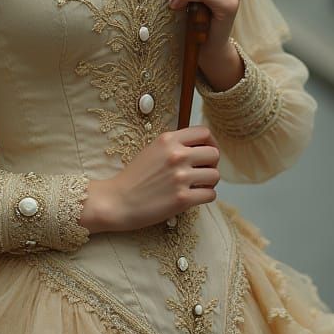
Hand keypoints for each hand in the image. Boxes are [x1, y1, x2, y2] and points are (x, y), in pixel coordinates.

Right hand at [79, 126, 219, 233]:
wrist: (118, 200)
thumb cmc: (134, 177)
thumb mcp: (152, 150)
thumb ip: (174, 145)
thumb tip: (200, 147)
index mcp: (168, 140)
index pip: (204, 132)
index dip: (210, 142)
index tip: (206, 152)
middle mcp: (176, 155)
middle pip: (214, 154)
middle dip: (211, 164)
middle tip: (202, 172)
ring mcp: (180, 177)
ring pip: (215, 175)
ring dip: (210, 182)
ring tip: (198, 186)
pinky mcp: (183, 199)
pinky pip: (211, 195)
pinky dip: (205, 196)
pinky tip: (194, 197)